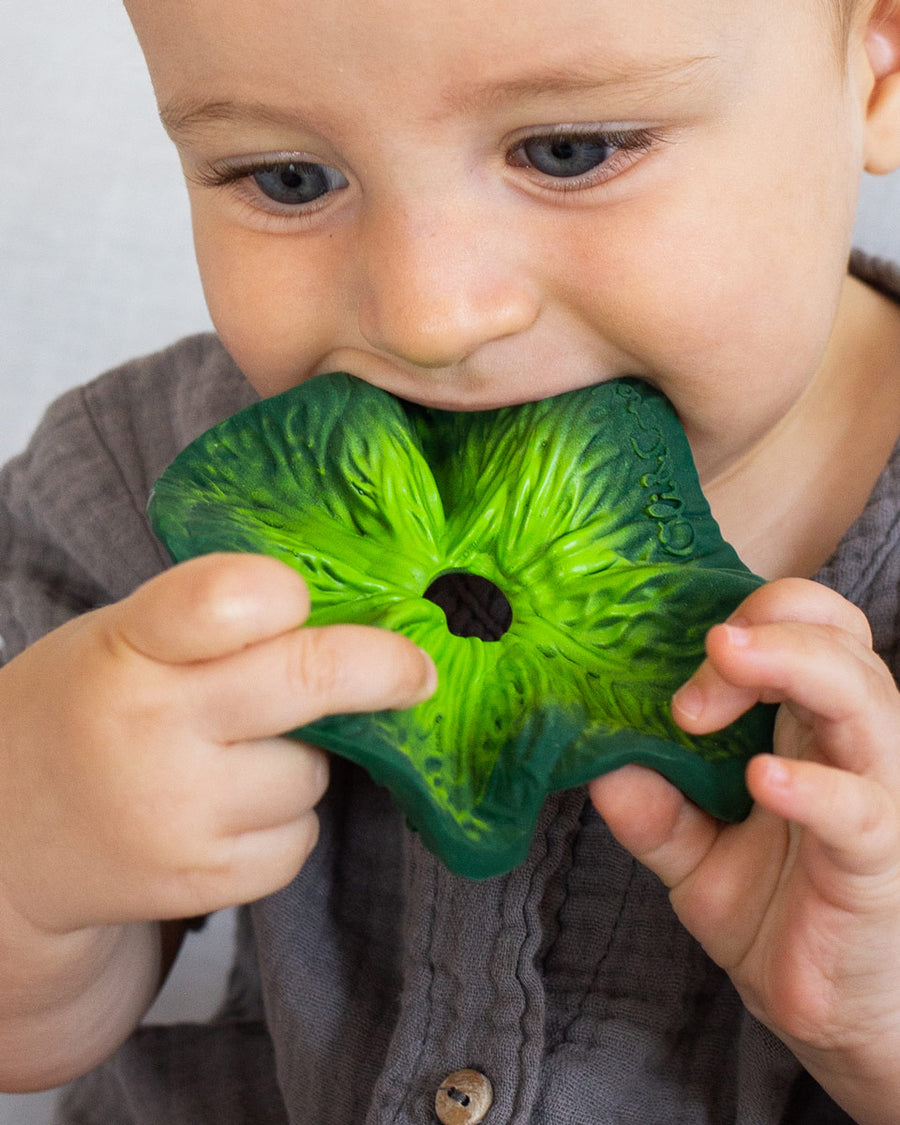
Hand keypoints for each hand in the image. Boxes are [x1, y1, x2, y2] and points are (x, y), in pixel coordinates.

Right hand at [0, 553, 435, 935]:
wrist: (3, 848)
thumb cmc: (83, 713)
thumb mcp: (117, 640)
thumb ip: (211, 623)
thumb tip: (348, 616)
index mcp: (128, 647)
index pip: (229, 599)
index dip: (285, 593)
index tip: (313, 601)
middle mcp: (153, 729)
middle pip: (311, 679)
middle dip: (383, 669)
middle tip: (416, 672)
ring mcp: (179, 813)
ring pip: (311, 771)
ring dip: (299, 761)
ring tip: (229, 761)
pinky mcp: (202, 881)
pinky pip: (298, 838)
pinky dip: (282, 824)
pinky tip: (225, 814)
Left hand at [589, 578, 899, 1120]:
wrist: (825, 1010)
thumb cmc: (774, 911)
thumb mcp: (691, 854)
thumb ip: (650, 809)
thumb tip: (596, 765)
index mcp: (803, 724)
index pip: (800, 623)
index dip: (743, 620)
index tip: (674, 671)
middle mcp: (846, 743)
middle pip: (836, 636)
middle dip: (766, 626)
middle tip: (705, 653)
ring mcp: (873, 793)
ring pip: (862, 696)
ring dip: (791, 663)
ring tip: (724, 662)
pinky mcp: (876, 857)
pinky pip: (858, 807)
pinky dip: (812, 786)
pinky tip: (762, 779)